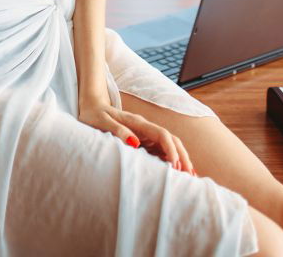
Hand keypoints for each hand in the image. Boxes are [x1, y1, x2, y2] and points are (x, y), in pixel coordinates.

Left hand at [77, 100, 197, 175]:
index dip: (170, 149)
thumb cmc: (95, 114)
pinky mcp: (143, 140)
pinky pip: (161, 150)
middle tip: (190, 175)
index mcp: (138, 123)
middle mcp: (145, 127)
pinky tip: (176, 171)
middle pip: (171, 139)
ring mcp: (145, 134)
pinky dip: (171, 159)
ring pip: (169, 145)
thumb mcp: (103, 122)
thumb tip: (135, 142)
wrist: (91, 105)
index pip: (162, 134)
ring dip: (180, 158)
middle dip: (182, 156)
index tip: (175, 165)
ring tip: (190, 176)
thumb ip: (118, 130)